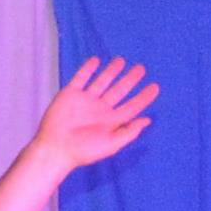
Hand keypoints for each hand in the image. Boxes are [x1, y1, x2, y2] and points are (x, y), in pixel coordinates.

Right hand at [26, 57, 159, 179]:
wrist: (55, 148)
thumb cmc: (83, 151)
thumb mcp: (111, 145)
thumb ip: (128, 132)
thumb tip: (147, 121)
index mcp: (111, 121)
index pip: (131, 106)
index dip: (144, 97)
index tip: (155, 87)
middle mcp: (100, 109)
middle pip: (119, 91)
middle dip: (130, 80)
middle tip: (141, 68)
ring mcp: (85, 100)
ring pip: (102, 82)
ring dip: (111, 71)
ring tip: (121, 60)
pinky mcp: (70, 94)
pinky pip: (81, 78)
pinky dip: (87, 69)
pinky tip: (96, 60)